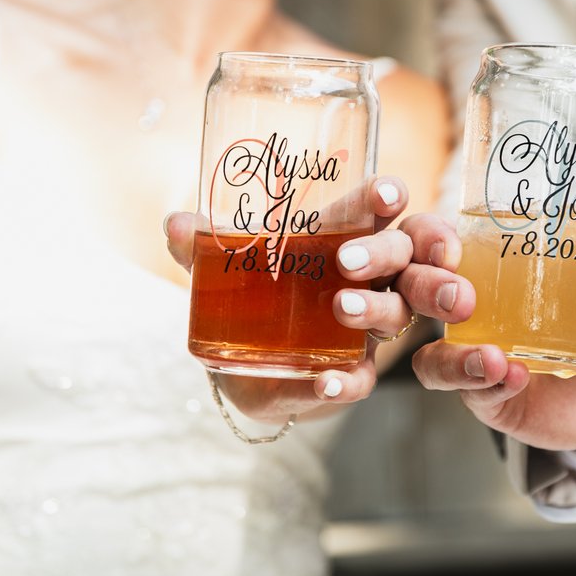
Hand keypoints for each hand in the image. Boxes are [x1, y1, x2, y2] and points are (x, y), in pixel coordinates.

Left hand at [165, 177, 425, 428]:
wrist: (250, 369)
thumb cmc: (255, 296)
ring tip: (343, 308)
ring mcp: (366, 329)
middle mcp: (370, 280)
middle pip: (400, 256)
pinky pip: (364, 378)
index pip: (380, 210)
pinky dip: (348, 380)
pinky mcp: (352, 373)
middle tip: (348, 260)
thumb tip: (174, 225)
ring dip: (375, 309)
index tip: (385, 194)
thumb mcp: (227, 268)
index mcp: (347, 239)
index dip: (388, 196)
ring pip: (396, 314)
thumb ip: (201, 247)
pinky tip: (327, 381)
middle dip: (383, 253)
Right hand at [404, 212, 575, 451]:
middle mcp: (477, 309)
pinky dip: (487, 387)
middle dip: (425, 290)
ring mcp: (477, 355)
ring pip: (433, 357)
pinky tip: (515, 377)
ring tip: (496, 360)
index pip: (442, 242)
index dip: (431, 238)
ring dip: (456, 358)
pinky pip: (468, 393)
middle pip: (419, 293)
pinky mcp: (486, 397)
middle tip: (458, 295)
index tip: (448, 242)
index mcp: (500, 267)